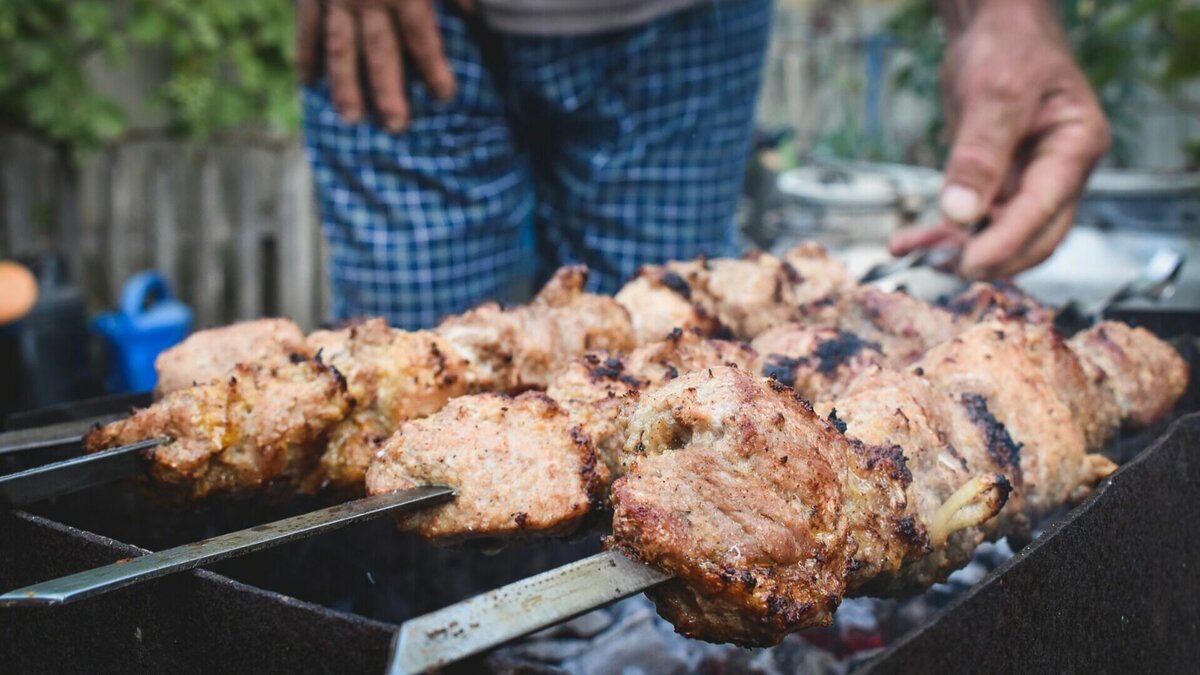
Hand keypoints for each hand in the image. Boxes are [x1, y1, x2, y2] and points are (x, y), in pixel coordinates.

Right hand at [296, 0, 465, 131]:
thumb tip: (474, 13)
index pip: (421, 36)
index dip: (434, 68)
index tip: (446, 96)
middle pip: (379, 52)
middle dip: (388, 91)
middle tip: (397, 128)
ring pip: (339, 47)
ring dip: (344, 85)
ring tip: (352, 118)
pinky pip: (306, 26)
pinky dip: (305, 54)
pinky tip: (308, 83)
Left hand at [889, 1, 1109, 278]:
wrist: (991, 28)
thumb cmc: (1008, 48)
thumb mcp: (995, 95)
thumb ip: (978, 157)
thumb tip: (960, 215)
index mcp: (1076, 147)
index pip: (1045, 209)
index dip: (1008, 241)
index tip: (972, 263)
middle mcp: (1057, 170)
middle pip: (1032, 234)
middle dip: (991, 257)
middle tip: (947, 270)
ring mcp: (1026, 179)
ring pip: (997, 232)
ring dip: (958, 249)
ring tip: (919, 257)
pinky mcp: (995, 182)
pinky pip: (970, 217)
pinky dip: (939, 232)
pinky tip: (906, 243)